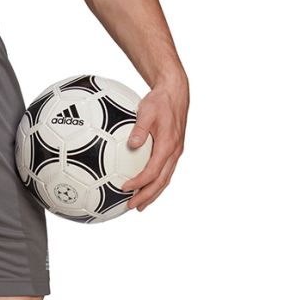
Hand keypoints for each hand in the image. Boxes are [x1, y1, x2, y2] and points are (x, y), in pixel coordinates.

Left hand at [123, 75, 188, 210]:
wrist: (174, 92)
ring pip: (165, 179)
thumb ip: (140, 128)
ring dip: (152, 194)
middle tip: (132, 207)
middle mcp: (174, 152)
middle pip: (161, 181)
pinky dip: (156, 184)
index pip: (153, 171)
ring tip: (140, 205)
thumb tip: (132, 143)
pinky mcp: (173, 150)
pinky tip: (145, 188)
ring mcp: (175, 152)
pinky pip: (165, 172)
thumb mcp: (147, 111)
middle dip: (147, 196)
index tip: (124, 188)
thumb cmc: (159, 101)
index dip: (139, 182)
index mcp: (168, 145)